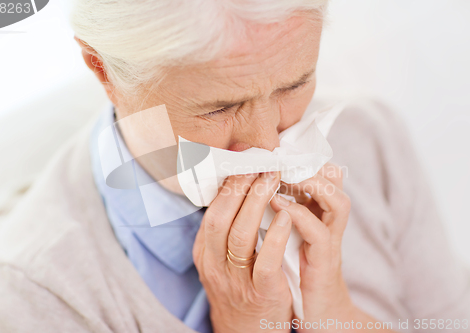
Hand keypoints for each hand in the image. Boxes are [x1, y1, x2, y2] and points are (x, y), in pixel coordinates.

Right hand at [193, 172, 292, 332]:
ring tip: (274, 178)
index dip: (228, 184)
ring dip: (258, 202)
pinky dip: (276, 236)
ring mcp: (236, 281)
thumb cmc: (240, 287)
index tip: (245, 160)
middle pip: (221, 218)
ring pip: (240, 236)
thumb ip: (226, 230)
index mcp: (204, 253)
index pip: (211, 211)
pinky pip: (265, 262)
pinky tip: (288, 215)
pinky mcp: (261, 294)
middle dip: (240, 186)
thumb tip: (237, 188)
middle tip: (260, 162)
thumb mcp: (222, 259)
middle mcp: (214, 265)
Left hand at [271, 163, 353, 329]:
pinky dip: (299, 216)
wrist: (317, 314)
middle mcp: (329, 223)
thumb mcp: (287, 235)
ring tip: (278, 175)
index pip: (324, 174)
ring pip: (338, 201)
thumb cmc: (296, 271)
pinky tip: (277, 206)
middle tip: (277, 154)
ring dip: (310, 183)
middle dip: (308, 163)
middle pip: (336, 181)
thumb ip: (278, 211)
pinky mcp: (324, 264)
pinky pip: (319, 234)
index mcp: (319, 213)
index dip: (305, 156)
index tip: (275, 147)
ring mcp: (330, 243)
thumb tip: (253, 187)